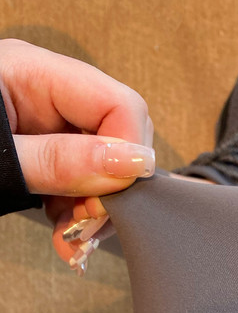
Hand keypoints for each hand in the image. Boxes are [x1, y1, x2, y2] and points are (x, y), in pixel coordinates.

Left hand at [0, 38, 154, 267]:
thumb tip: (129, 165)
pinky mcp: (36, 155)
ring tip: (72, 240)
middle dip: (112, 190)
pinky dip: (77, 215)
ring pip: (102, 167)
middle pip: (116, 137)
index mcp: (32, 72)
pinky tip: (64, 235)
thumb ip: (63, 161)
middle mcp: (43, 94)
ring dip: (95, 210)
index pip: (118, 105)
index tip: (119, 199)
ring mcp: (41, 125)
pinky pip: (77, 183)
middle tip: (88, 227)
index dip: (129, 152)